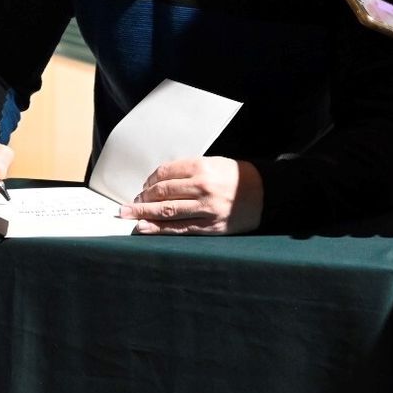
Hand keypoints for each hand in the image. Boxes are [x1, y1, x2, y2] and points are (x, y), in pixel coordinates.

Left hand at [121, 157, 262, 235]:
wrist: (265, 194)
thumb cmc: (237, 177)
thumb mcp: (214, 163)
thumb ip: (189, 170)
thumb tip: (160, 183)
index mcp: (202, 167)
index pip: (166, 173)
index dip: (150, 181)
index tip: (143, 187)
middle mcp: (202, 187)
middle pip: (162, 192)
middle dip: (141, 199)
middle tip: (127, 205)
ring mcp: (206, 208)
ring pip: (166, 211)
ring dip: (143, 214)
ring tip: (128, 216)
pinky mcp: (210, 227)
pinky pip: (179, 228)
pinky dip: (158, 228)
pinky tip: (144, 228)